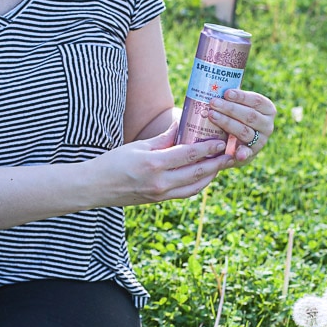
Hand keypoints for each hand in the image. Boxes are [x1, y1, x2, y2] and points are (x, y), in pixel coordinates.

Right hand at [92, 123, 233, 205]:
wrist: (96, 187)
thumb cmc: (114, 162)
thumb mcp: (139, 145)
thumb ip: (163, 139)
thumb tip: (182, 126)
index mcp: (154, 164)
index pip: (189, 155)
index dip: (208, 148)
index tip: (221, 141)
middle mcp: (160, 182)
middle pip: (197, 173)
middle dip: (216, 164)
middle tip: (230, 154)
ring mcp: (160, 194)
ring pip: (194, 187)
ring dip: (210, 176)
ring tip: (220, 165)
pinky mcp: (159, 201)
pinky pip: (185, 194)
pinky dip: (197, 184)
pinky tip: (203, 176)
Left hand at [208, 88, 275, 164]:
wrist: (238, 144)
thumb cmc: (236, 117)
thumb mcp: (239, 107)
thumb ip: (232, 99)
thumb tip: (213, 86)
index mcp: (268, 109)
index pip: (256, 100)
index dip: (241, 97)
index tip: (226, 93)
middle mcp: (267, 124)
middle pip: (249, 116)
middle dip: (230, 109)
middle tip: (213, 103)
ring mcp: (261, 140)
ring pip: (244, 131)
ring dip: (227, 123)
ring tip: (212, 116)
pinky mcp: (252, 153)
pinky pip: (247, 153)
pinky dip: (242, 153)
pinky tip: (237, 154)